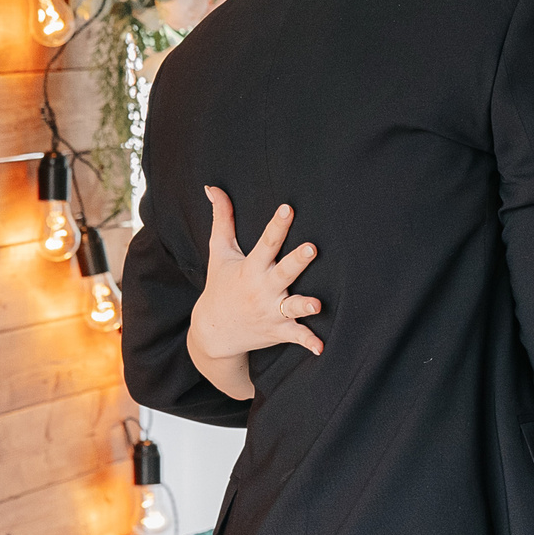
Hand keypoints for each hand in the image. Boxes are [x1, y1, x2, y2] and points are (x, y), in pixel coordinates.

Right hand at [191, 188, 323, 360]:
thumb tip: (212, 187)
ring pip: (291, 307)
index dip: (277, 225)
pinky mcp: (278, 331)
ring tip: (317, 304)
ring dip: (303, 305)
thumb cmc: (221, 286)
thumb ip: (222, 219)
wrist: (214, 332)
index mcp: (251, 268)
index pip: (266, 242)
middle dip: (297, 261)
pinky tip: (321, 347)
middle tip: (311, 248)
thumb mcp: (219, 253)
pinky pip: (295, 336)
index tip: (288, 209)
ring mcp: (271, 311)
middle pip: (283, 272)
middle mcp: (262, 289)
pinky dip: (308, 342)